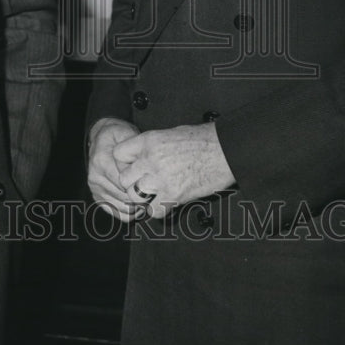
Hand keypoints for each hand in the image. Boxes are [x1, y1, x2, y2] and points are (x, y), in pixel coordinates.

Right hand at [87, 117, 144, 221]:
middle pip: (124, 196)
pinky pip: (118, 213)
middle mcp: (95, 177)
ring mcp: (95, 189)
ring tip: (150, 198)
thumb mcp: (125, 133)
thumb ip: (133, 148)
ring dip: (138, 206)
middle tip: (156, 193)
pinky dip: (131, 212)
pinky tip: (140, 204)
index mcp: (101, 161)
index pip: (124, 182)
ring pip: (123, 207)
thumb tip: (141, 166)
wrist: (101, 139)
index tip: (154, 182)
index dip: (141, 184)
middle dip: (142, 196)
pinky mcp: (98, 198)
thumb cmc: (116, 136)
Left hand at [114, 122, 235, 218]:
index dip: (124, 162)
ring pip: (135, 196)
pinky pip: (153, 211)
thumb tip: (141, 157)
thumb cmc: (202, 139)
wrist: (225, 149)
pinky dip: (159, 210)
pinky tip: (167, 203)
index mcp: (149, 140)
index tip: (133, 167)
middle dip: (133, 183)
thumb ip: (152, 146)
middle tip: (144, 184)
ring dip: (144, 198)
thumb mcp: (170, 134)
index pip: (118, 154)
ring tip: (154, 194)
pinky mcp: (174, 195)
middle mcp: (150, 159)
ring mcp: (161, 178)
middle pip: (124, 178)